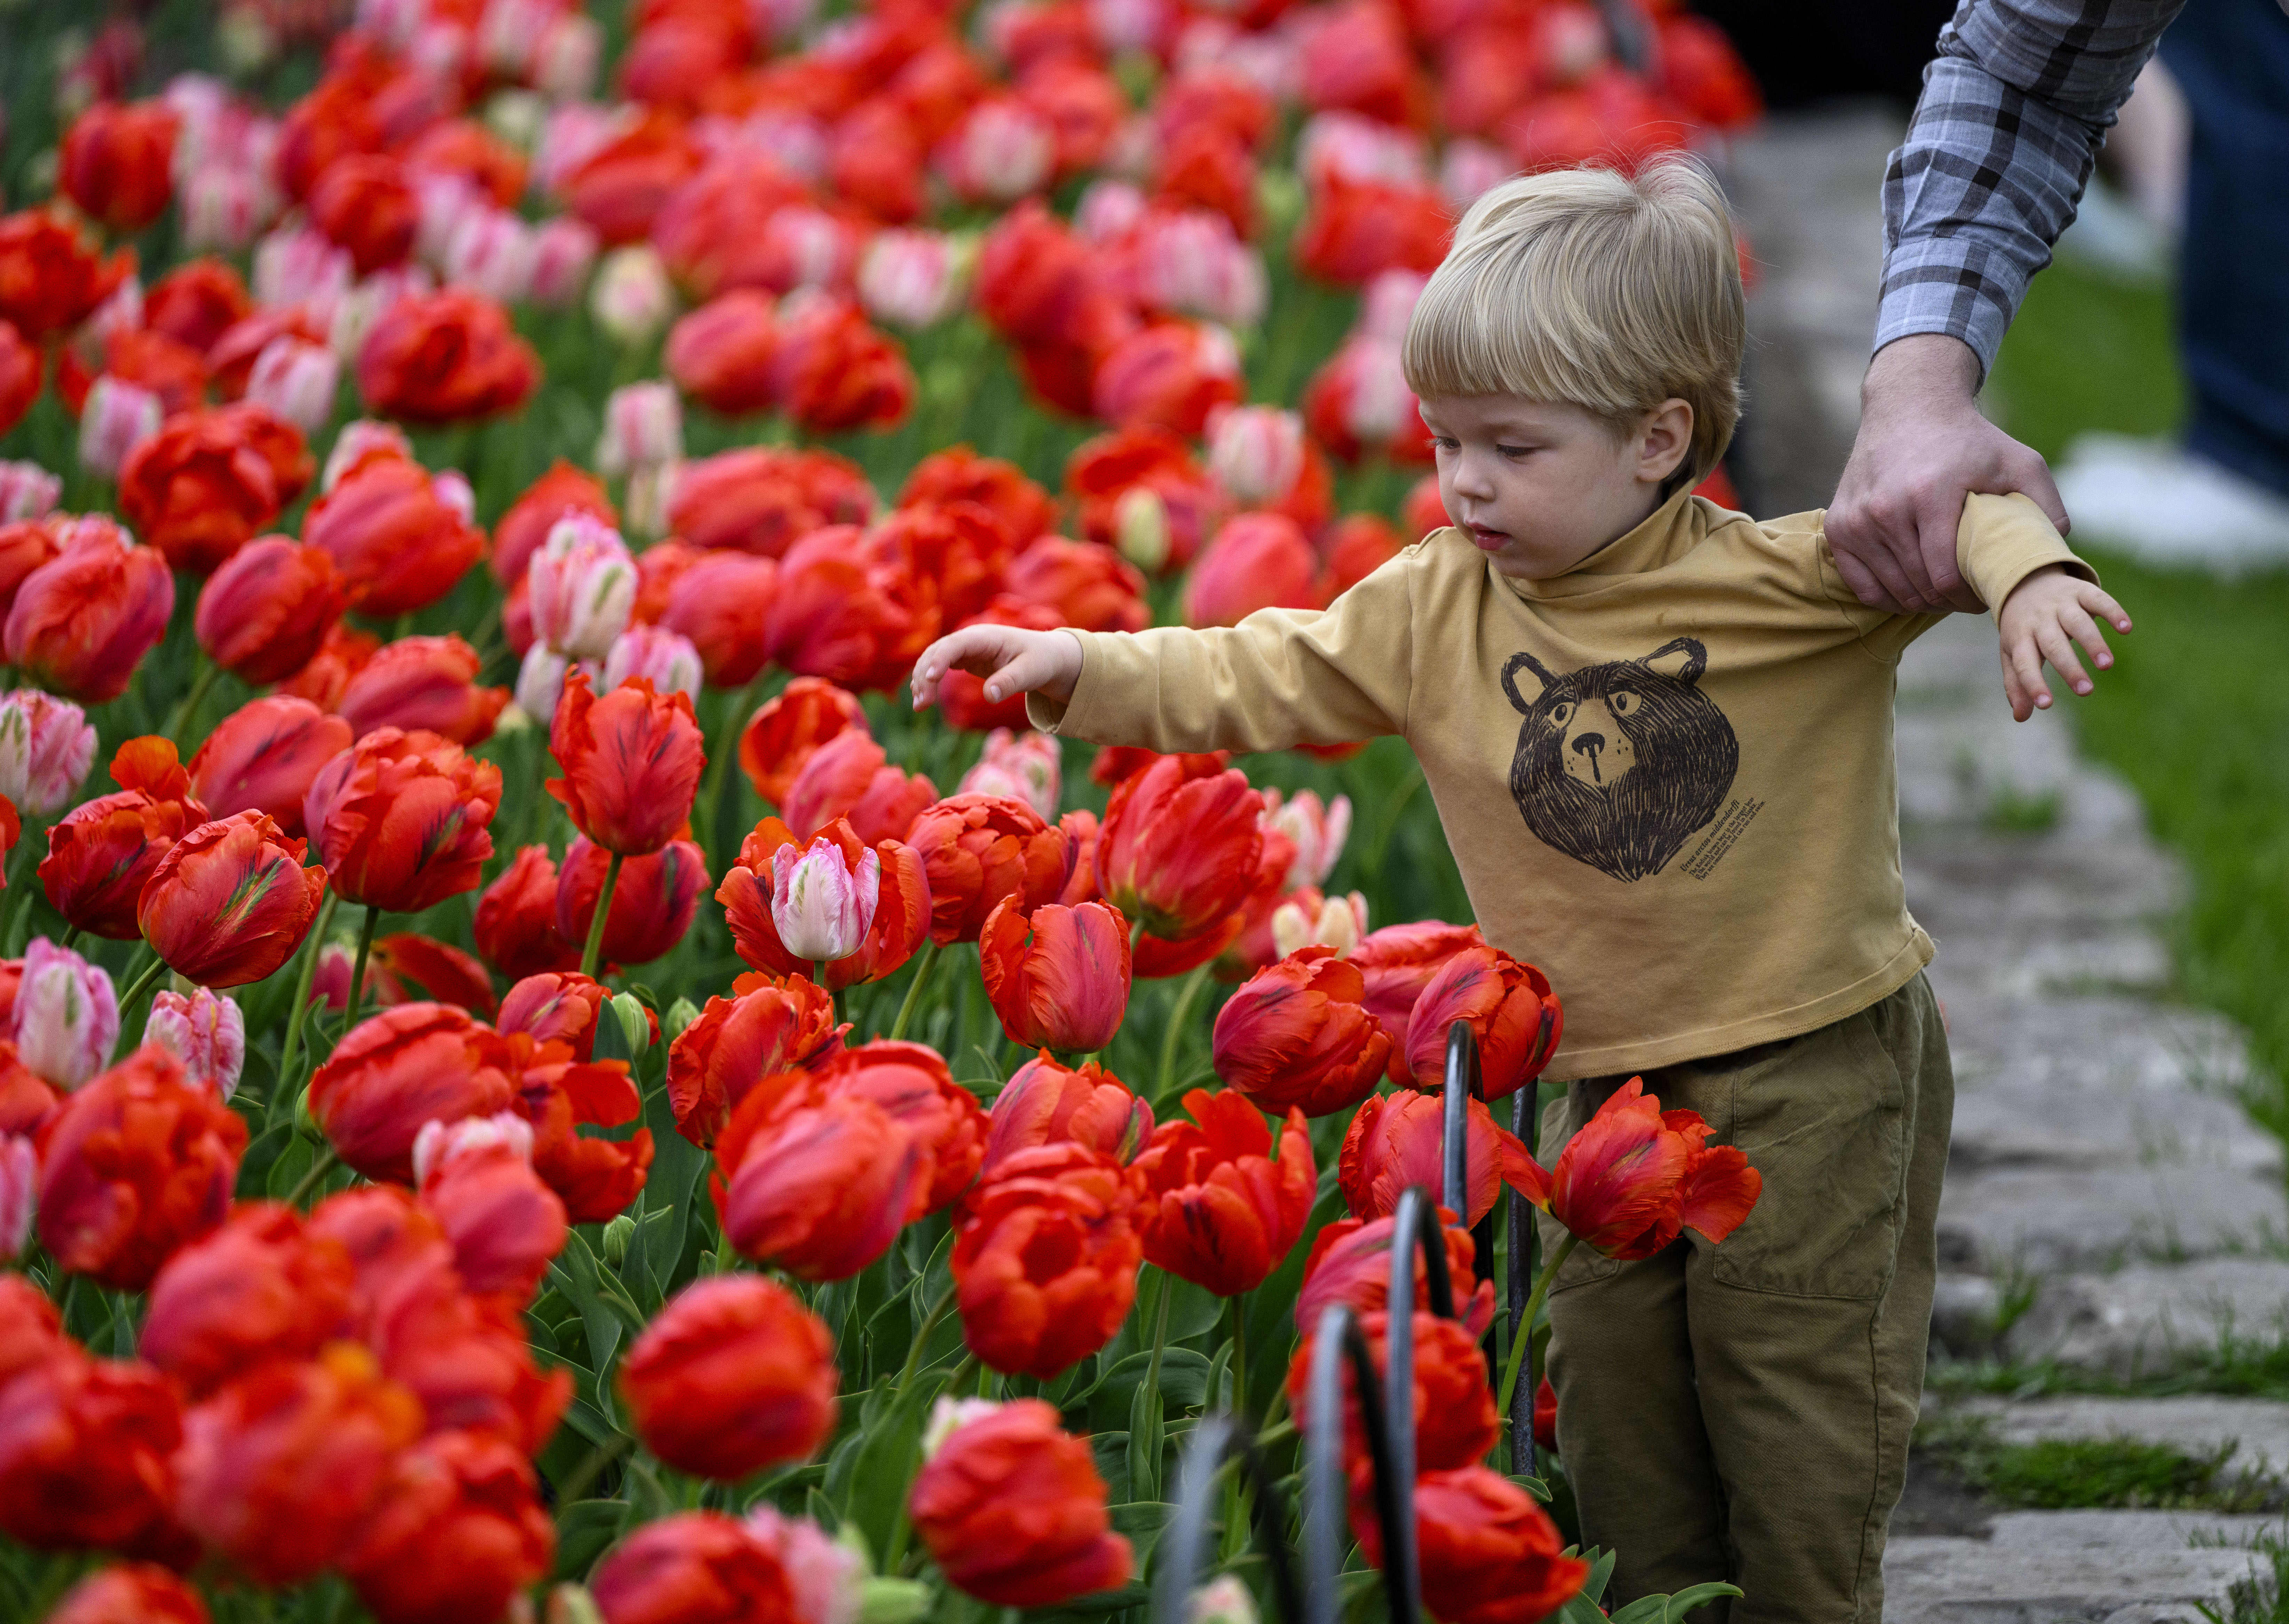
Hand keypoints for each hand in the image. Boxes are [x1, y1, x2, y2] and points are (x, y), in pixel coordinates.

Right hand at [911, 624, 1084, 710]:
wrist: (1046, 656)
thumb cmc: (1040, 661)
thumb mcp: (1032, 672)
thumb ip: (1010, 682)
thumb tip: (990, 696)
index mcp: (986, 637)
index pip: (955, 644)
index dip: (939, 660)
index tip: (929, 680)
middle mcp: (971, 639)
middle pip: (937, 652)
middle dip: (924, 676)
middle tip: (921, 705)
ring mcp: (965, 648)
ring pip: (933, 659)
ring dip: (922, 680)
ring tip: (919, 706)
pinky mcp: (964, 659)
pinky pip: (939, 666)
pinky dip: (928, 680)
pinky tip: (922, 697)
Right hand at [1830, 335, 2069, 614]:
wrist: (1909, 406)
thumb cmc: (1969, 440)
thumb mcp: (2020, 461)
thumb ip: (2047, 506)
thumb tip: (2054, 556)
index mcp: (1930, 495)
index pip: (1944, 576)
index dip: (1967, 598)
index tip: (1984, 596)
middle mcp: (1885, 509)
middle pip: (1918, 587)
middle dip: (1948, 601)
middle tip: (1967, 596)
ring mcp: (1856, 519)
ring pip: (1891, 590)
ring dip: (1920, 600)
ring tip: (1943, 592)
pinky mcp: (1838, 526)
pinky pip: (1860, 584)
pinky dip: (1886, 595)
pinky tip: (1910, 587)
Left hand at [1995, 565, 2132, 721]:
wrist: (2026, 582)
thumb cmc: (2022, 628)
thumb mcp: (2012, 653)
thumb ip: (2017, 683)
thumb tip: (2021, 717)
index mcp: (2020, 638)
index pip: (2024, 664)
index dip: (2033, 684)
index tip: (2046, 705)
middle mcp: (2040, 621)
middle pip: (2053, 645)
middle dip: (2069, 668)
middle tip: (2085, 690)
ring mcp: (2061, 604)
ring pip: (2077, 623)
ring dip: (2093, 643)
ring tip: (2106, 665)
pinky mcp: (2081, 591)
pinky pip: (2098, 599)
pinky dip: (2113, 611)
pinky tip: (2126, 628)